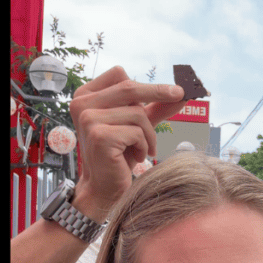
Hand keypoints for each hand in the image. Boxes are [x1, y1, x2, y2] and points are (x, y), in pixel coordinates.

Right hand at [69, 66, 185, 221]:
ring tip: (143, 149)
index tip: (171, 90)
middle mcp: (81, 104)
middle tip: (180, 95)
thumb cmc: (119, 156)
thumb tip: (180, 93)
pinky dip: (144, 145)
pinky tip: (137, 158)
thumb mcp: (137, 126)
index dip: (146, 84)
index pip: (119, 74)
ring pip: (137, 113)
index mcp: (85, 96)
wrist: (105, 188)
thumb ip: (154, 108)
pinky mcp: (99, 136)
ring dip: (149, 134)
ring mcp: (88, 119)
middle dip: (158, 93)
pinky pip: (136, 131)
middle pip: (129, 88)